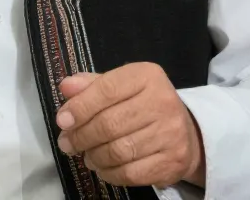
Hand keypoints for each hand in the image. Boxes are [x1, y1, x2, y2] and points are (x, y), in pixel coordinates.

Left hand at [53, 64, 203, 188]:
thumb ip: (93, 86)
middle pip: (110, 124)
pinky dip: (109, 173)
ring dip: (94, 156)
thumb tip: (66, 87)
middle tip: (67, 143)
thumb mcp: (121, 86)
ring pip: (118, 151)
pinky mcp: (172, 162)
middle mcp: (163, 102)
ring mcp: (171, 134)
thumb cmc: (144, 105)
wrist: (186, 134)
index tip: (62, 121)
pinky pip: (130, 173)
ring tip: (86, 155)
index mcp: (148, 76)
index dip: (80, 107)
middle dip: (81, 136)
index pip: (107, 90)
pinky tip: (103, 167)